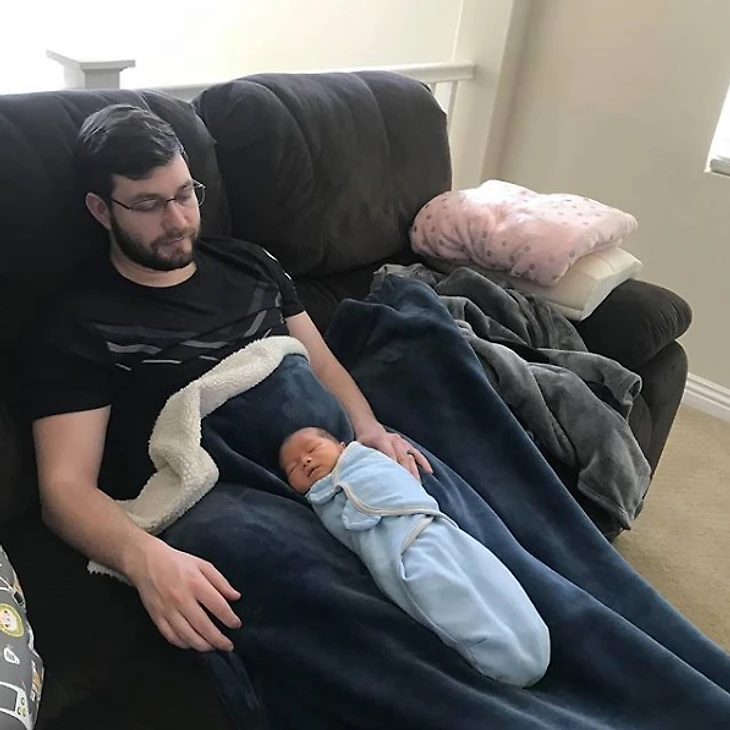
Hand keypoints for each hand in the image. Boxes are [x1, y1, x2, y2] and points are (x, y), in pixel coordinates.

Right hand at [126, 537, 241, 651]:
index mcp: (196, 584)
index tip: (236, 624)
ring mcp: (168, 610)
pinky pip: (171, 636)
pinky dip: (183, 644)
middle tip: (228, 646)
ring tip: (213, 647)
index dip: (230, 619)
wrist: (147, 561)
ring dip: (203, 646)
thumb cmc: (178, 562)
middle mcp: (182, 599)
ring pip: (187, 636)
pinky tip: (192, 644)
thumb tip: (236, 597)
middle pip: (204, 626)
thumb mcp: (203, 565)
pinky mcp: (156, 617)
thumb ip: (221, 581)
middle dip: (219, 639)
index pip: (218, 606)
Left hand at [356, 425, 432, 480]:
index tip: (395, 479)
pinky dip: (423, 462)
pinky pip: (417, 454)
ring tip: (416, 485)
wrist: (370, 428)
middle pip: (402, 457)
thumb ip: (361, 457)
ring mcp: (402, 442)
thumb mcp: (358, 447)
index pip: (389, 453)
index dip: (393, 465)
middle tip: (408, 487)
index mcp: (381, 439)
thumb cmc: (363, 442)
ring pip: (410, 457)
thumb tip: (360, 473)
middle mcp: (394, 440)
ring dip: (414, 471)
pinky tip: (429, 472)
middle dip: (405, 472)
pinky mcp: (407, 445)